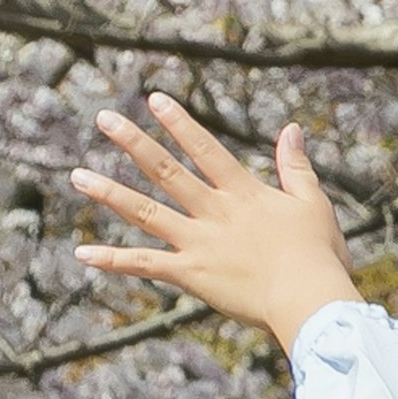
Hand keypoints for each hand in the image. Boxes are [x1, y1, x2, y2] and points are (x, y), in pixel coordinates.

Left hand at [71, 95, 363, 349]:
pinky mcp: (192, 274)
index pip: (206, 149)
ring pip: (146, 213)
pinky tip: (83, 253)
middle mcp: (215, 212)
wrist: (309, 298)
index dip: (180, 123)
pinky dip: (114, 260)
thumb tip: (292, 130)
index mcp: (244, 194)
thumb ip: (297, 168)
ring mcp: (199, 242)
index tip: (154, 100)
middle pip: (166, 171)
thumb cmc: (319, 254)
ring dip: (110, 193)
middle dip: (133, 142)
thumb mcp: (313, 204)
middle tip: (104, 118)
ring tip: (77, 176)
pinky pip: (146, 265)